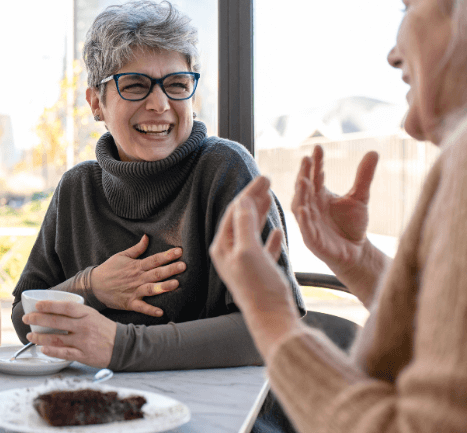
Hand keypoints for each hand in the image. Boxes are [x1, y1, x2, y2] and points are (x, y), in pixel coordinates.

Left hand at [23, 300, 116, 367]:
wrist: (122, 345)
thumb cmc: (103, 328)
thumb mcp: (92, 314)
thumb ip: (75, 312)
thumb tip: (52, 309)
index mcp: (86, 314)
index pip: (65, 307)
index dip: (50, 306)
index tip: (37, 305)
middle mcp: (84, 327)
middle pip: (57, 322)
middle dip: (38, 320)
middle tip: (27, 319)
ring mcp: (84, 342)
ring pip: (57, 339)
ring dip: (41, 337)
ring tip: (30, 336)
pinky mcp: (84, 355)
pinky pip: (65, 353)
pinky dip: (52, 351)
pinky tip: (42, 349)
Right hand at [90, 235, 183, 316]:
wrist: (94, 285)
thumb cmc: (109, 269)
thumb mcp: (121, 255)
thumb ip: (137, 248)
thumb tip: (147, 237)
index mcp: (136, 266)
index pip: (154, 259)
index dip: (167, 255)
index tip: (179, 251)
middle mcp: (137, 278)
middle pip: (156, 273)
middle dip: (170, 269)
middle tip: (183, 266)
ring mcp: (134, 291)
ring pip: (151, 288)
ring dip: (163, 287)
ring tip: (176, 284)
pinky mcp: (130, 303)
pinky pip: (142, 307)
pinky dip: (150, 310)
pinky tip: (160, 312)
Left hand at [209, 177, 299, 359]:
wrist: (272, 320)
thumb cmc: (259, 287)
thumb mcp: (248, 251)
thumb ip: (244, 224)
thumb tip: (241, 200)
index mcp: (222, 247)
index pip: (233, 211)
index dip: (248, 193)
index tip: (264, 177)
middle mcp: (229, 254)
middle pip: (240, 219)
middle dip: (253, 199)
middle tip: (267, 180)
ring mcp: (244, 264)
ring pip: (251, 232)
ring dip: (260, 214)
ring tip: (270, 197)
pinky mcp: (259, 274)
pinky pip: (263, 250)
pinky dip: (269, 238)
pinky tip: (276, 231)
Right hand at [291, 145, 377, 274]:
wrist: (357, 252)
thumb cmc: (353, 225)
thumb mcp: (360, 197)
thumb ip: (363, 176)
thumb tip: (374, 151)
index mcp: (319, 195)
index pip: (315, 175)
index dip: (316, 163)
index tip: (318, 148)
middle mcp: (310, 206)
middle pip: (304, 188)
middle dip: (304, 174)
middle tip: (307, 159)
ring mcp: (309, 223)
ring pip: (300, 206)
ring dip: (300, 194)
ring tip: (304, 181)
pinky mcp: (312, 240)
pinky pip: (305, 228)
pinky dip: (303, 219)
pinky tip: (303, 209)